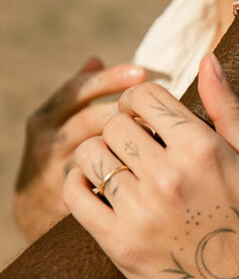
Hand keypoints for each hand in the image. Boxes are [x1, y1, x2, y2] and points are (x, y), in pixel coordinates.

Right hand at [14, 58, 146, 241]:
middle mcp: (45, 145)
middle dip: (129, 114)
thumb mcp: (59, 128)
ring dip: (133, 145)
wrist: (36, 218)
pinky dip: (128, 176)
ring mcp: (55, 175)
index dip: (109, 79)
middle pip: (91, 119)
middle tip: (162, 112)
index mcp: (45, 120)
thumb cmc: (59, 161)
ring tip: (162, 141)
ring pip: (98, 152)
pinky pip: (101, 186)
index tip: (141, 73)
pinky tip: (151, 172)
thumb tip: (95, 59)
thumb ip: (79, 98)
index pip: (76, 90)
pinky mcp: (68, 205)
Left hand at [63, 55, 238, 278]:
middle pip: (114, 124)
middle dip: (123, 130)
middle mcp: (168, 176)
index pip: (144, 96)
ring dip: (100, 156)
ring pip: (90, 154)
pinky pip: (75, 194)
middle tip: (139, 152)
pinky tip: (99, 191)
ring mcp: (140, 212)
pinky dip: (78, 184)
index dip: (143, 104)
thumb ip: (229, 109)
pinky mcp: (119, 245)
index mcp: (202, 150)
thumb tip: (208, 58)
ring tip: (120, 172)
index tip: (151, 122)